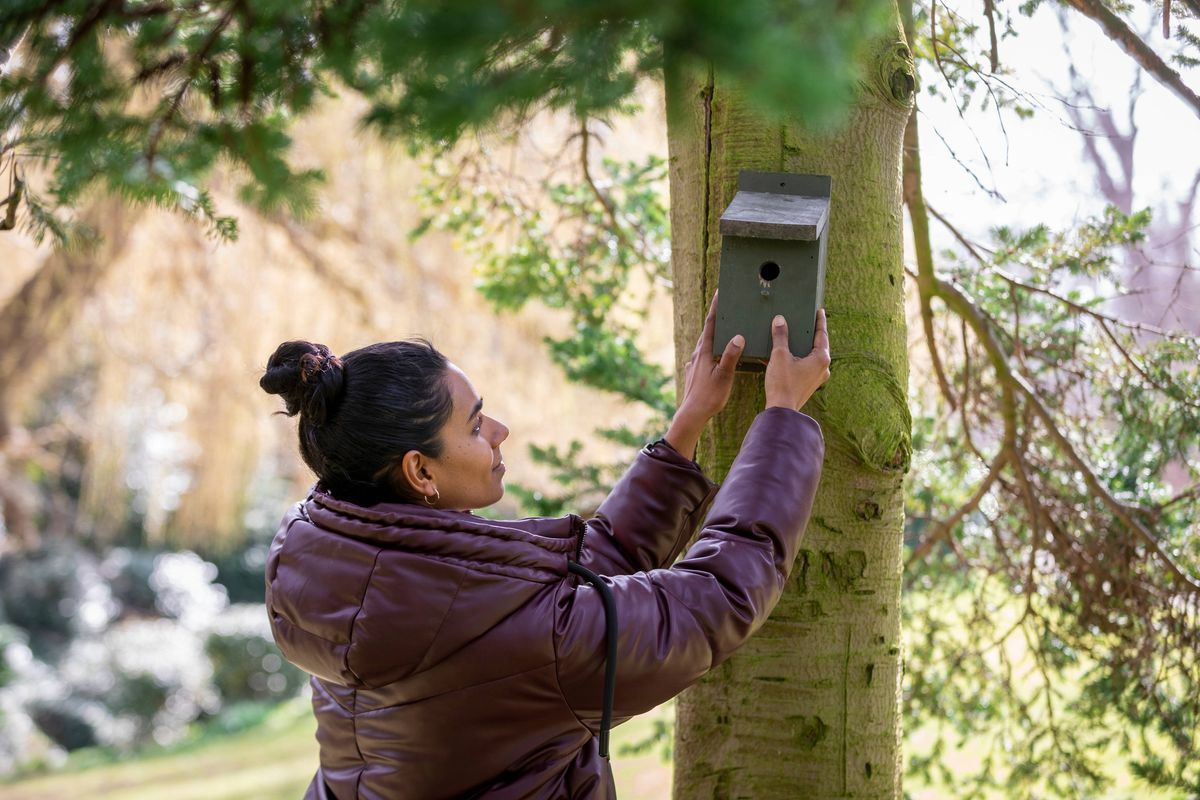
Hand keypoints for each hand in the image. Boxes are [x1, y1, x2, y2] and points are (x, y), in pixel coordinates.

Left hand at [679, 291, 743, 422]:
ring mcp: (693, 364)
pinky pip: (702, 355)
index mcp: (704, 352)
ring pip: (703, 344)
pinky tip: (711, 354)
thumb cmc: (709, 396)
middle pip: (706, 332)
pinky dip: (709, 349)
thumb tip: (738, 336)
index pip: (710, 324)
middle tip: (723, 307)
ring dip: (711, 334)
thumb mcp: (724, 375)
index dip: (715, 308)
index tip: (718, 294)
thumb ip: (731, 355)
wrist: (692, 414)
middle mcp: (697, 355)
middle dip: (714, 319)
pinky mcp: (693, 373)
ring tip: (720, 329)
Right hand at [764, 309, 830, 410]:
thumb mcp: (779, 355)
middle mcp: (824, 368)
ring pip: (812, 356)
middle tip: (807, 322)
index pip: (822, 334)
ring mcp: (818, 378)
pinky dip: (797, 359)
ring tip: (794, 338)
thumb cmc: (782, 383)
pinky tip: (784, 356)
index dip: (820, 321)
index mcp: (821, 358)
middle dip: (811, 334)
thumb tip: (779, 320)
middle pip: (818, 345)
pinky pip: (806, 366)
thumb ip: (780, 336)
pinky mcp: (809, 384)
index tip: (820, 311)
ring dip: (803, 347)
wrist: (781, 410)